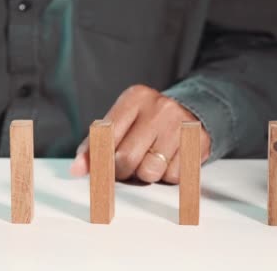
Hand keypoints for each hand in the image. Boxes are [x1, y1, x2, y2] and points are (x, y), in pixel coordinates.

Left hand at [69, 84, 210, 183]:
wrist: (192, 111)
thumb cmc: (147, 121)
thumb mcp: (121, 121)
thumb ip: (96, 143)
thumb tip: (77, 169)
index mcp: (134, 98)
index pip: (106, 136)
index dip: (98, 159)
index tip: (95, 171)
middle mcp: (159, 108)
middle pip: (126, 159)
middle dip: (122, 171)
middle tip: (125, 167)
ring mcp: (181, 125)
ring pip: (150, 172)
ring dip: (146, 174)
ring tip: (151, 159)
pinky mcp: (199, 143)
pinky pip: (174, 177)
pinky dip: (168, 175)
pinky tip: (170, 159)